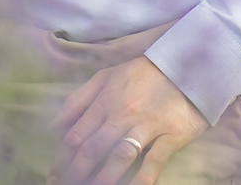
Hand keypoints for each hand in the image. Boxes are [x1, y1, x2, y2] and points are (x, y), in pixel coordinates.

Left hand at [49, 56, 209, 184]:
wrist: (187, 66)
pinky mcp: (171, 135)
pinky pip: (155, 159)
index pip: (76, 135)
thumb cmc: (143, 73)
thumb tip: (56, 124)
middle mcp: (122, 115)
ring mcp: (146, 126)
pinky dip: (143, 177)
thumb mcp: (107, 77)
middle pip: (92, 149)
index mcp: (105, 101)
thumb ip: (80, 99)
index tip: (54, 175)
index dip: (62, 159)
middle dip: (75, 173)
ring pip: (119, 156)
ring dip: (103, 178)